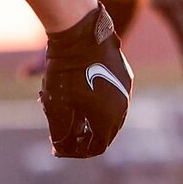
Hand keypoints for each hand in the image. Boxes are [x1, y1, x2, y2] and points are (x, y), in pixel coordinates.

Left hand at [40, 5, 130, 158]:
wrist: (81, 32)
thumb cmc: (66, 70)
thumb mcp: (57, 105)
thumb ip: (60, 132)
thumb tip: (61, 147)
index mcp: (108, 119)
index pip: (96, 147)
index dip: (76, 151)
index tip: (58, 148)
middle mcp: (122, 107)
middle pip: (104, 133)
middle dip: (83, 136)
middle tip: (63, 134)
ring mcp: (126, 89)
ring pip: (109, 114)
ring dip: (90, 119)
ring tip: (68, 112)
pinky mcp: (124, 74)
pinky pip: (112, 96)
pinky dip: (97, 102)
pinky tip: (79, 93)